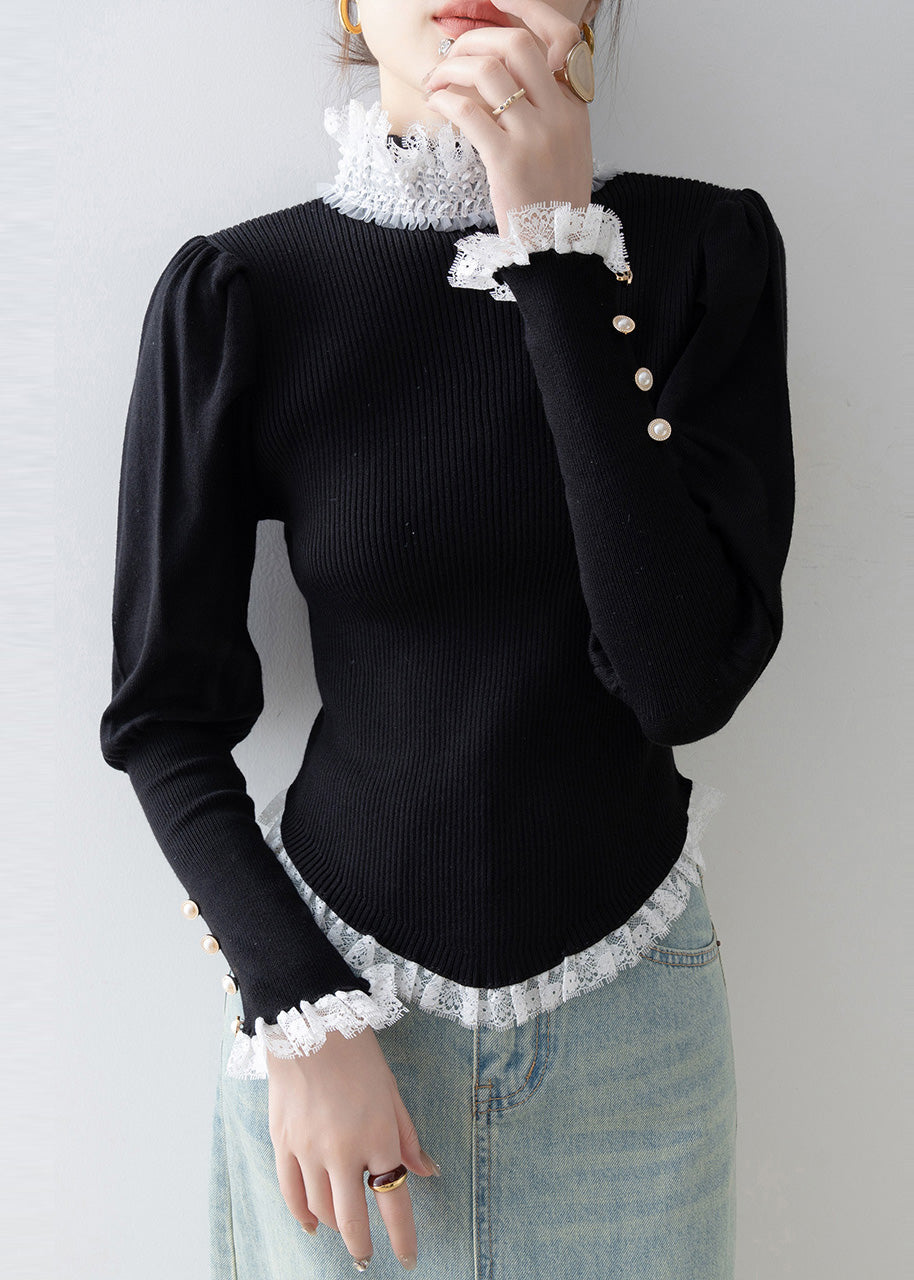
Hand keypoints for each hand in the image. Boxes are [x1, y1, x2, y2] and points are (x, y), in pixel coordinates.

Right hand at [266, 1025, 440, 1270]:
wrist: (310, 1025)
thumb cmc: (358, 1054)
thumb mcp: (392, 1092)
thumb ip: (408, 1136)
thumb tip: (427, 1171)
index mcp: (378, 1136)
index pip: (394, 1200)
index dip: (403, 1237)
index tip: (408, 1259)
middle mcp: (343, 1150)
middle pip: (352, 1219)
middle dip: (362, 1246)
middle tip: (367, 1259)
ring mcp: (308, 1149)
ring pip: (321, 1208)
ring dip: (335, 1227)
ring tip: (344, 1230)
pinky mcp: (283, 1142)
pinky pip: (291, 1192)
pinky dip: (302, 1214)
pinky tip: (312, 1223)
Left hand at [421, 0, 594, 236]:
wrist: (556, 248)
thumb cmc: (551, 198)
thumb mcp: (564, 145)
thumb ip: (547, 107)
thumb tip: (507, 74)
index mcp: (573, 105)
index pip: (558, 36)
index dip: (524, 8)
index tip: (494, 2)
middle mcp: (558, 114)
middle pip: (516, 44)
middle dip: (475, 39)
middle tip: (452, 55)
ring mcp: (535, 137)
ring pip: (488, 73)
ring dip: (452, 69)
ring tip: (436, 82)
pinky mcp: (508, 161)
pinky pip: (469, 112)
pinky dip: (446, 100)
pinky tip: (437, 103)